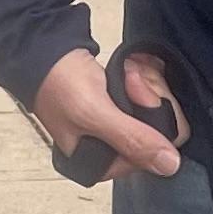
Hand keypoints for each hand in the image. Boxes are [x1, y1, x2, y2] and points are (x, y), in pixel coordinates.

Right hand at [31, 44, 186, 180]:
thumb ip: (132, 139)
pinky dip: (140, 82)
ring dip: (144, 87)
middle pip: (153, 134)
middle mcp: (106, 150)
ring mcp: (112, 127)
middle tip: (132, 81)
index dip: (151, 127)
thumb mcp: (96, 114)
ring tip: (127, 74)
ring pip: (151, 114)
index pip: (149, 156)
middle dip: (147, 101)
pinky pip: (143, 99)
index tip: (139, 99)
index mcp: (98, 164)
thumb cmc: (58, 83)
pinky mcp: (115, 107)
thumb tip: (169, 166)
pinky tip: (129, 72)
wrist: (42, 48)